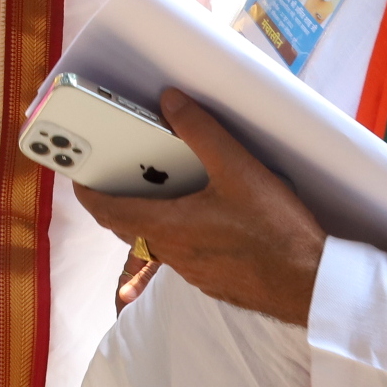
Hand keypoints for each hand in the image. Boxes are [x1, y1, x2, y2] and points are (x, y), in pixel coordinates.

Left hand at [73, 89, 326, 325]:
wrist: (311, 286)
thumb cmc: (275, 231)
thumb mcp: (237, 168)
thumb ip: (199, 131)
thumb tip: (169, 100)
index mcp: (166, 227)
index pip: (105, 209)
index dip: (86, 189)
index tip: (75, 171)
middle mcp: (171, 253)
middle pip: (128, 223)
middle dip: (117, 195)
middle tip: (118, 166)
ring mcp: (192, 271)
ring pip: (157, 237)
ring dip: (151, 210)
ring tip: (164, 180)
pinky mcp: (215, 279)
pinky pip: (184, 250)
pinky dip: (179, 227)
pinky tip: (206, 210)